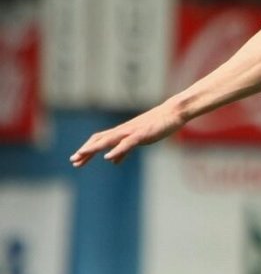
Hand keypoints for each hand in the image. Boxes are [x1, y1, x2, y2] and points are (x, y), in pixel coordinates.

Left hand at [71, 101, 185, 166]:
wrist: (174, 112)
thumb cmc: (159, 124)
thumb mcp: (139, 139)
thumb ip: (124, 150)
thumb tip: (112, 161)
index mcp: (122, 132)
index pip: (100, 139)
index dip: (88, 148)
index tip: (77, 159)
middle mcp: (123, 130)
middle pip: (99, 139)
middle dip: (86, 150)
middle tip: (73, 161)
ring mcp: (132, 131)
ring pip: (108, 140)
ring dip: (94, 148)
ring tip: (81, 155)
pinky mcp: (142, 134)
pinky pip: (126, 143)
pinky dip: (116, 150)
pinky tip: (108, 157)